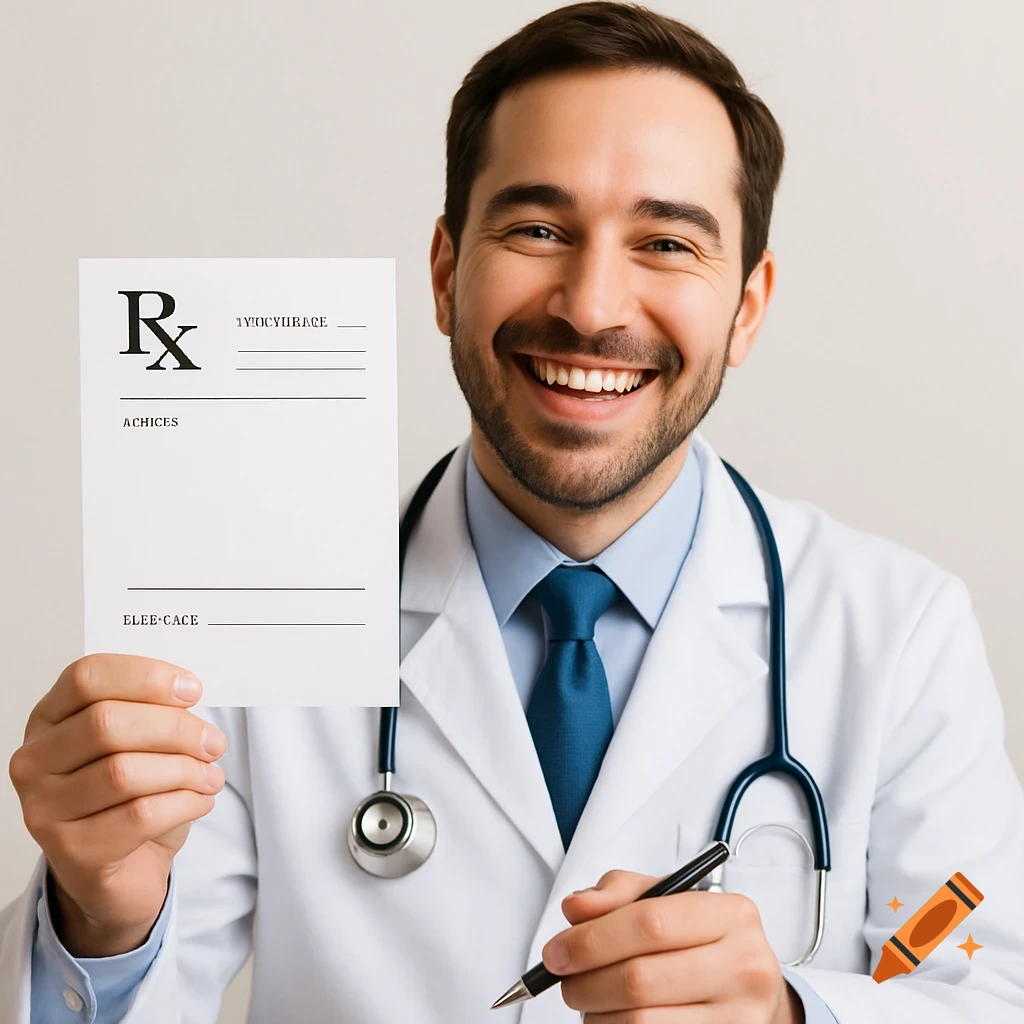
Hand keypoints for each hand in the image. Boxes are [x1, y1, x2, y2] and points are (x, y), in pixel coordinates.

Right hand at [8, 655, 226, 957]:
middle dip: (175, 729)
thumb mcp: (140, 742)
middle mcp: (35, 761)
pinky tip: (200, 801)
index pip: (87, 678)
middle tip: (213, 742)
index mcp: (50, 718)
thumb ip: (154, 712)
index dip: (145, 677)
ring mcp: (45, 809)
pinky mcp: (72, 852)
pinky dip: (185, 803)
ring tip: (211, 776)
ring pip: (124, 772)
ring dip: (185, 770)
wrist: (122, 871)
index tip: (192, 689)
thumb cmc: (132, 796)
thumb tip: (187, 695)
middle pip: (107, 724)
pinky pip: (140, 816)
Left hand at [541, 869, 802, 1022]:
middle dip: (586, 982)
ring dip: (598, 1015)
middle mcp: (746, 968)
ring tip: (593, 1001)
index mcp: (733, 916)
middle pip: (640, 980)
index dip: (592, 939)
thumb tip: (576, 909)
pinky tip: (616, 1018)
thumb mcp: (667, 899)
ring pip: (641, 1023)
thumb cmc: (699, 940)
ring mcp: (741, 1019)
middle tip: (565, 981)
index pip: (650, 924)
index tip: (556, 951)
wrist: (751, 989)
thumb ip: (619, 893)